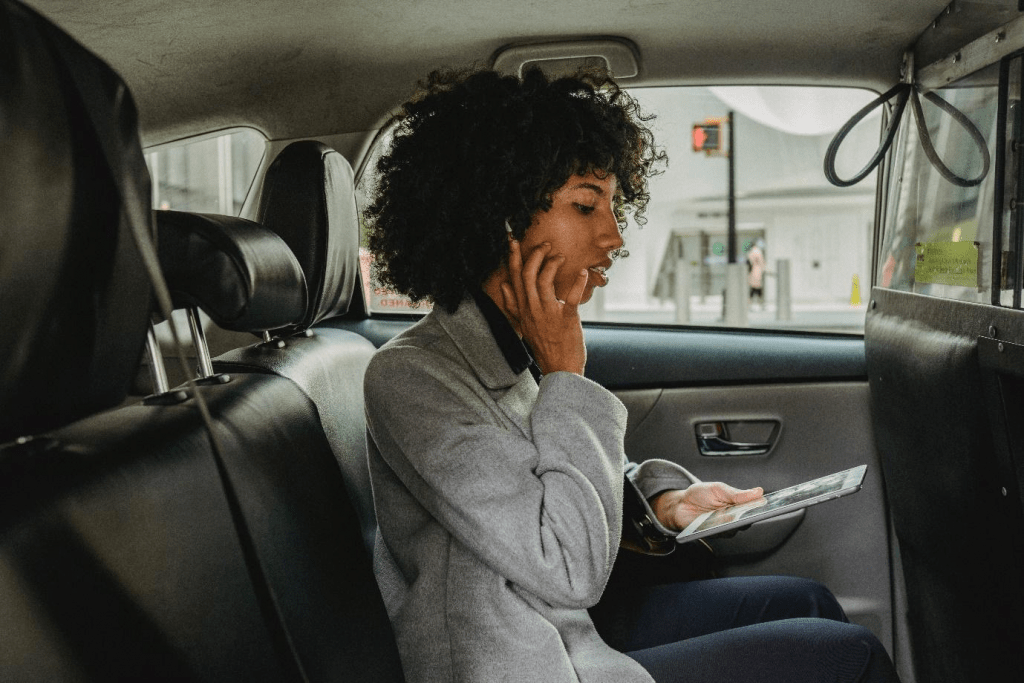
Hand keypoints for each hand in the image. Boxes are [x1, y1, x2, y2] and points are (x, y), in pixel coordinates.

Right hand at [500, 239, 588, 375]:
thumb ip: (513, 305)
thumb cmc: (545, 347)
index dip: (513, 258)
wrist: (560, 370)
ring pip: (543, 281)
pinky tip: (582, 272)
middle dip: (534, 255)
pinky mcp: (566, 319)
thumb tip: (503, 286)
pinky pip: (571, 297)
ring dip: (551, 264)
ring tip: (560, 257)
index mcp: (523, 310)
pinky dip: (577, 282)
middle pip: (526, 275)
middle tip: (545, 244)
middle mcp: (532, 310)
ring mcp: (548, 314)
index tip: (513, 241)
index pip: (514, 278)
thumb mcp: (524, 325)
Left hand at [650, 482, 764, 531]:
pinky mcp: (716, 534)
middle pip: (750, 518)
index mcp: (738, 502)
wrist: (679, 505)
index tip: (775, 502)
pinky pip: (724, 533)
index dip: (766, 505)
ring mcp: (726, 526)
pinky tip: (721, 522)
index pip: (756, 505)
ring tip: (736, 515)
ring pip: (739, 527)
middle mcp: (735, 516)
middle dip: (755, 514)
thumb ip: (736, 493)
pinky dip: (724, 528)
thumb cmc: (699, 494)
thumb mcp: (718, 488)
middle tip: (758, 510)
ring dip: (738, 521)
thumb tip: (759, 492)